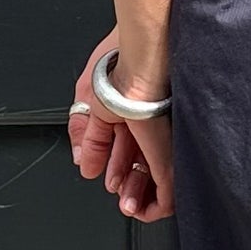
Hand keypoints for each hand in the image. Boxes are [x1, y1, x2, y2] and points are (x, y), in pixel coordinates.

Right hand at [68, 30, 174, 224]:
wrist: (142, 44)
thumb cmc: (118, 57)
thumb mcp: (88, 99)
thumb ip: (84, 133)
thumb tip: (81, 162)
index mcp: (129, 114)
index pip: (124, 152)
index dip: (116, 172)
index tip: (113, 185)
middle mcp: (148, 123)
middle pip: (140, 165)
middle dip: (129, 187)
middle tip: (125, 201)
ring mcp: (161, 132)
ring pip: (155, 174)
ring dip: (141, 194)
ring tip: (132, 205)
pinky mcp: (169, 142)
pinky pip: (169, 175)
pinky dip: (160, 194)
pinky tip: (153, 204)